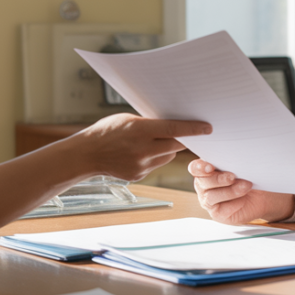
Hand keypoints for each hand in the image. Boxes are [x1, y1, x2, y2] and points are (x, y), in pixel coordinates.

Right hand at [74, 114, 210, 181]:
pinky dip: (155, 157)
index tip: (208, 128)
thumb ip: (150, 123)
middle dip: (184, 138)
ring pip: (167, 155)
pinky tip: (140, 152)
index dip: (193, 129)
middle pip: (175, 145)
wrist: (86, 154)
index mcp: (140, 131)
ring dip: (167, 148)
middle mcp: (142, 149)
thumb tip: (173, 123)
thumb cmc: (106, 132)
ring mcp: (141, 165)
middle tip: (192, 133)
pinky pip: (156, 164)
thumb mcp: (128, 119)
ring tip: (152, 141)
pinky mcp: (139, 174)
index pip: (173, 130)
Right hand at [189, 159, 293, 224]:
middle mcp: (204, 185)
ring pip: (211, 196)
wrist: (261, 196)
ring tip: (246, 186)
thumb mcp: (240, 166)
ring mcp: (209, 201)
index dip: (200, 167)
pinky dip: (234, 204)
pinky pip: (222, 209)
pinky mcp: (217, 213)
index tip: (211, 167)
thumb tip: (235, 156)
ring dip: (230, 191)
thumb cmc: (248, 176)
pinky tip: (243, 200)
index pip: (195, 168)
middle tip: (233, 176)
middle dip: (218, 179)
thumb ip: (232, 162)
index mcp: (206, 170)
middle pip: (202, 182)